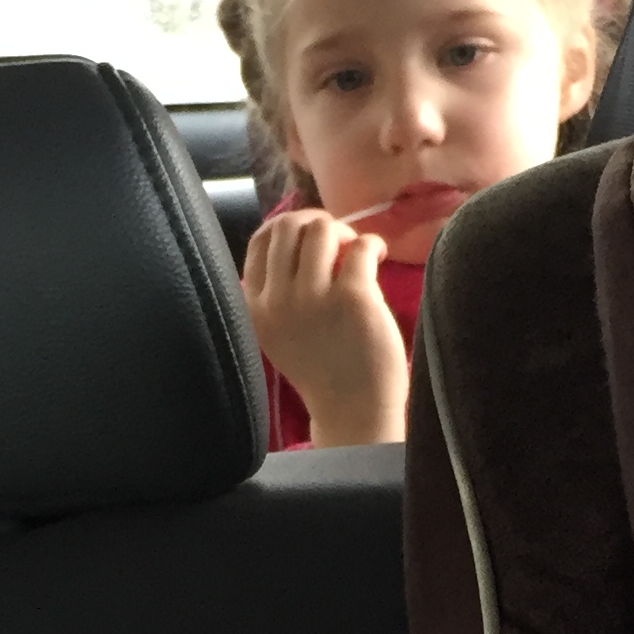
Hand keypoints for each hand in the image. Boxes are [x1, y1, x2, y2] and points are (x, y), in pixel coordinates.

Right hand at [241, 207, 409, 446]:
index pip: (259, 240)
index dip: (287, 226)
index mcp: (255, 307)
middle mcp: (278, 300)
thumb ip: (273, 291)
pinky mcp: (353, 298)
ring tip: (357, 252)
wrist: (352, 409)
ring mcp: (314, 298)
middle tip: (339, 242)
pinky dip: (372, 243)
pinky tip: (378, 256)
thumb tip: (291, 234)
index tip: (309, 236)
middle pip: (289, 226)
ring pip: (322, 230)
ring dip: (345, 232)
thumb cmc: (321, 368)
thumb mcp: (277, 332)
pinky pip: (360, 246)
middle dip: (317, 224)